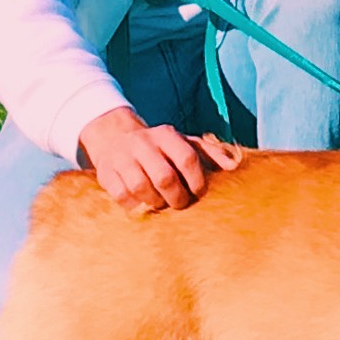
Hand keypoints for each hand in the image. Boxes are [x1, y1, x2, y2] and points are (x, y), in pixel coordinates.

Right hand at [77, 106, 242, 212]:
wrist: (114, 136)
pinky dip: (134, 205)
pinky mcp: (106, 174)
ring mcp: (123, 158)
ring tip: (161, 203)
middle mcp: (143, 143)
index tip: (198, 193)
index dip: (197, 181)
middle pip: (165, 177)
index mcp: (167, 135)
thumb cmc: (159, 147)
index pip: (187, 158)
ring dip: (155, 202)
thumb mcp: (184, 143)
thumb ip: (210, 153)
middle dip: (176, 198)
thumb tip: (233, 167)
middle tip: (180, 204)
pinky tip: (142, 202)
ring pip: (141, 188)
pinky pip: (122, 196)